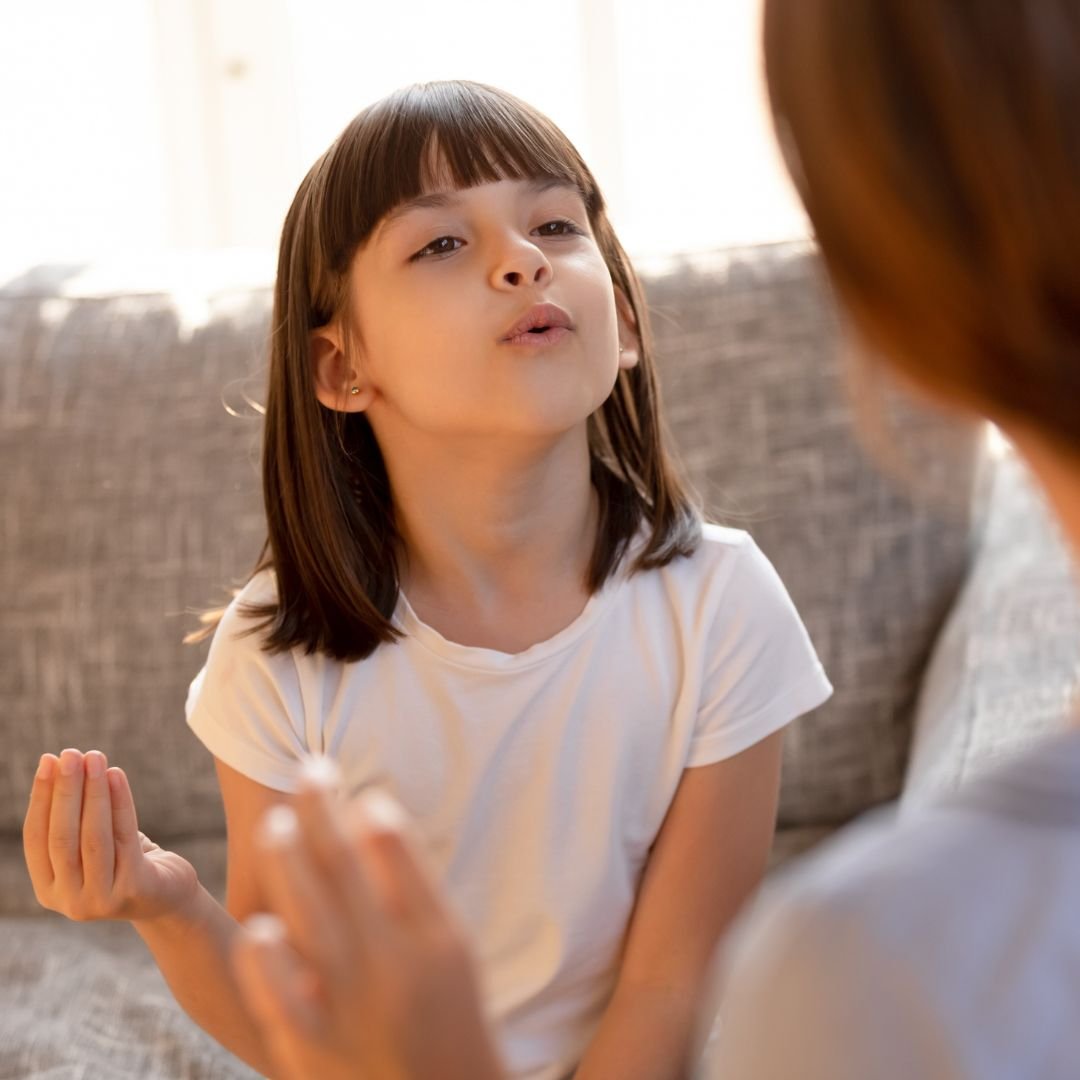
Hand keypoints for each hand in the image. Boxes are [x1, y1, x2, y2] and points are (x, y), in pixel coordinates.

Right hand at [23, 748, 199, 923]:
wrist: (167, 896)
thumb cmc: (124, 861)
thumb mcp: (91, 844)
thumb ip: (72, 818)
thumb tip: (58, 763)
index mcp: (49, 888)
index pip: (36, 837)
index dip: (40, 797)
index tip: (47, 760)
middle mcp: (69, 900)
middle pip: (62, 836)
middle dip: (65, 790)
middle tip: (70, 754)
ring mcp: (100, 898)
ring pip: (92, 836)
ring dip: (92, 791)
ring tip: (94, 757)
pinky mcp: (132, 887)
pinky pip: (124, 835)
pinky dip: (119, 801)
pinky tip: (116, 775)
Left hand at [230, 771, 504, 1079]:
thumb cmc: (448, 1022)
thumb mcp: (450, 953)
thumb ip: (414, 891)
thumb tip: (372, 819)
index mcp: (435, 938)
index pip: (396, 847)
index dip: (371, 808)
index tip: (357, 787)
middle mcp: (393, 964)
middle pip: (344, 866)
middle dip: (320, 810)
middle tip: (307, 770)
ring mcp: (350, 1005)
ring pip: (308, 913)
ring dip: (287, 859)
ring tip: (274, 822)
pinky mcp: (311, 1048)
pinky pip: (278, 992)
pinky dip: (265, 956)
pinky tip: (258, 924)